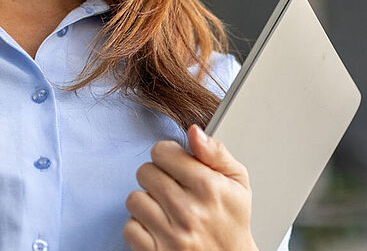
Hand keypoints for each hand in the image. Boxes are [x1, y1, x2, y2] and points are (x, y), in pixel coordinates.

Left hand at [123, 125, 257, 250]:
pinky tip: (158, 228)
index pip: (163, 151)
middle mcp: (188, 210)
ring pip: (134, 198)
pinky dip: (140, 227)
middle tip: (172, 190)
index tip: (176, 166)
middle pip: (145, 172)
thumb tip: (193, 131)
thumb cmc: (232, 221)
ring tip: (165, 210)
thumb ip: (216, 153)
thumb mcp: (238, 183)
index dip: (168, 155)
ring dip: (147, 202)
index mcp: (208, 187)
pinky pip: (129, 227)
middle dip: (157, 177)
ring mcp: (171, 234)